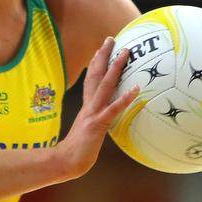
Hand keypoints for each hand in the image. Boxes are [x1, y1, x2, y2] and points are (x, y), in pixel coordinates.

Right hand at [57, 37, 138, 179]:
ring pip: (105, 86)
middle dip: (103, 56)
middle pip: (95, 75)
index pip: (91, 80)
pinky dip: (125, 98)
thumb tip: (103, 121)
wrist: (65, 162)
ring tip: (125, 53)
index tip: (102, 49)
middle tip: (110, 39)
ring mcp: (93, 113)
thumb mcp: (87, 132)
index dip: (96, 63)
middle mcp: (89, 105)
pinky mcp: (97, 124)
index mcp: (87, 107)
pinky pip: (113, 109)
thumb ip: (95, 122)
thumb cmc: (78, 151)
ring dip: (115, 68)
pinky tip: (136, 89)